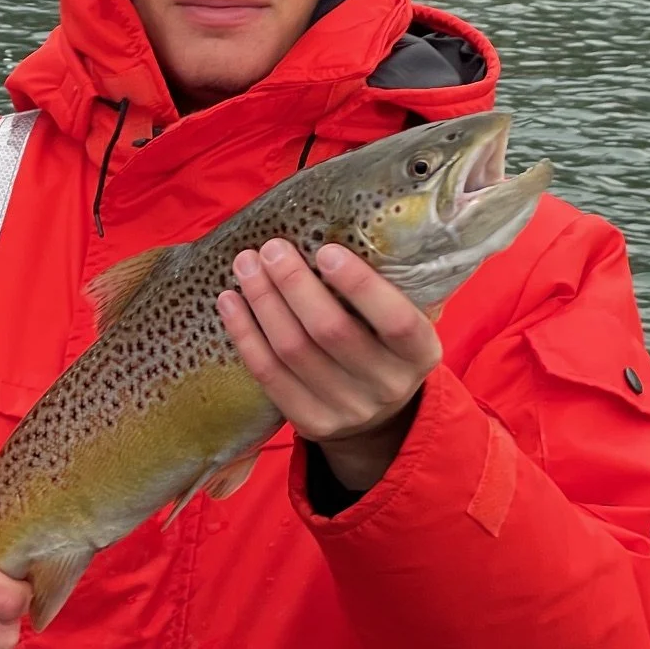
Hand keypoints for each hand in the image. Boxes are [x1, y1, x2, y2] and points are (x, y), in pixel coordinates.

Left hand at [217, 239, 440, 490]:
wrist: (379, 417)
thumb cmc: (383, 344)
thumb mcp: (401, 317)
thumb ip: (387, 283)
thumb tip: (345, 223)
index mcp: (420, 354)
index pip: (395, 321)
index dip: (360, 285)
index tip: (326, 250)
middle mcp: (389, 386)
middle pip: (331, 332)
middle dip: (294, 284)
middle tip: (271, 248)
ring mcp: (349, 411)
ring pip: (293, 352)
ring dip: (263, 302)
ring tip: (245, 265)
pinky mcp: (312, 424)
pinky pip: (268, 376)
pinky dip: (244, 334)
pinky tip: (229, 302)